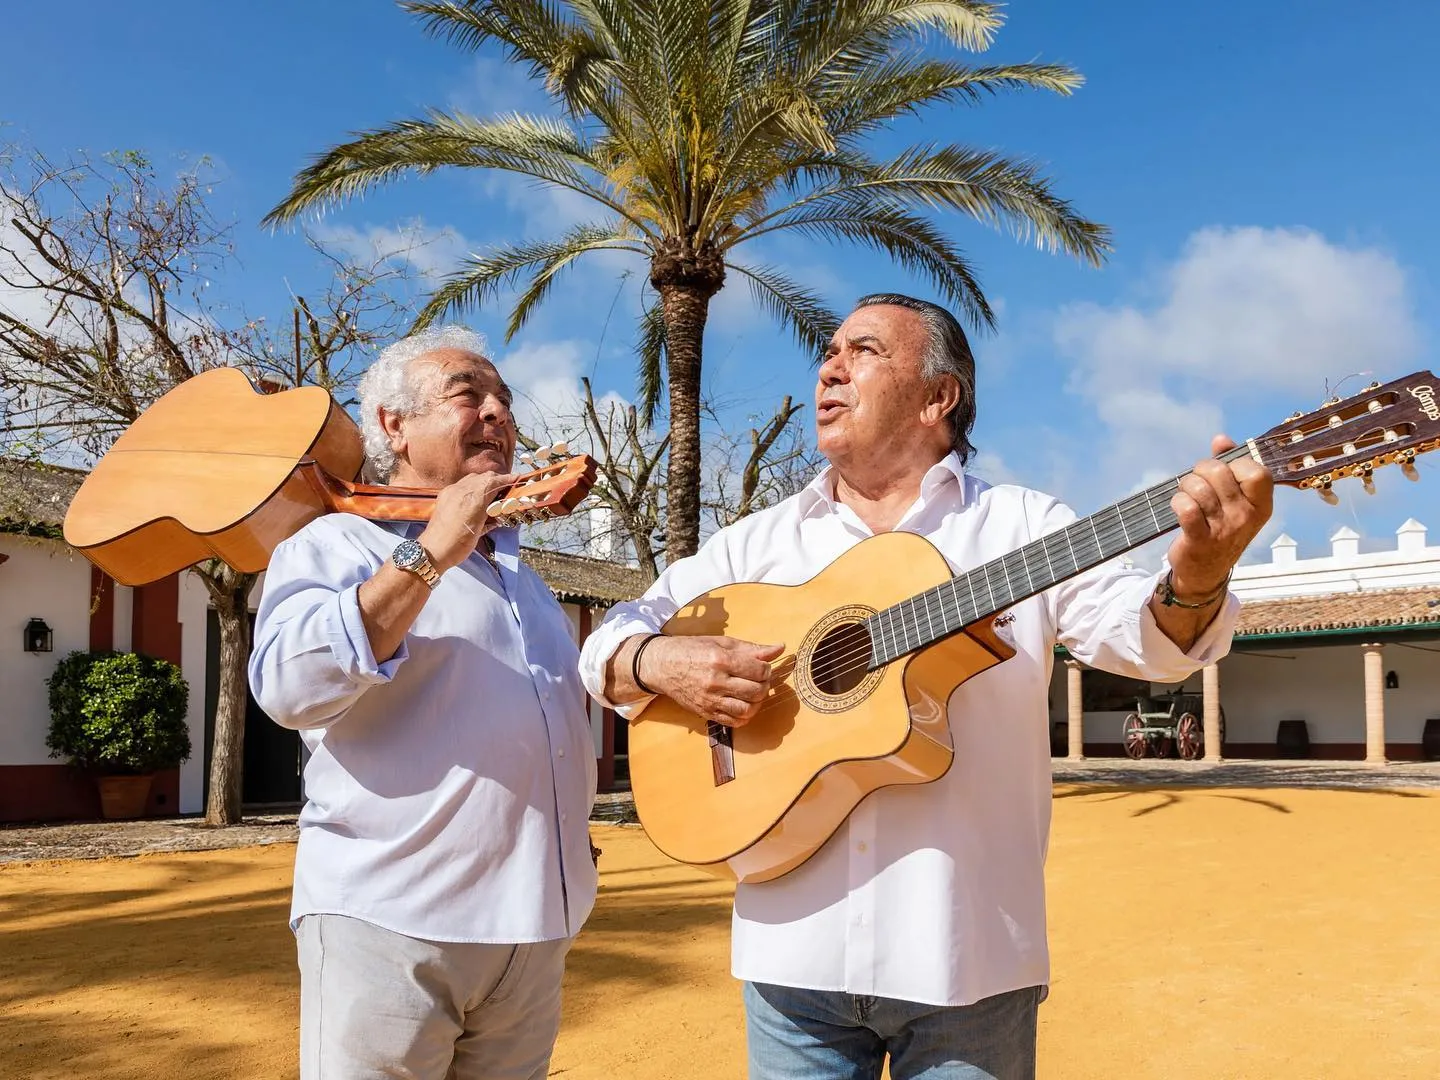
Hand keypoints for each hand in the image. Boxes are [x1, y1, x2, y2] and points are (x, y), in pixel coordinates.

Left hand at [417, 471, 518, 571]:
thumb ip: (492, 516)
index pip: (494, 481)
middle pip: (485, 476)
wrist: (433, 550)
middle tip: (508, 487)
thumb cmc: (459, 545)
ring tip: (494, 491)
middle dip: (498, 480)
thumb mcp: (481, 530)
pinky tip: (477, 496)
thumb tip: (501, 510)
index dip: (507, 479)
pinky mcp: (445, 493)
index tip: (518, 479)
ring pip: (474, 477)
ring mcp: (452, 490)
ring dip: (486, 481)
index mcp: (474, 500)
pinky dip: (474, 485)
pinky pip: (463, 483)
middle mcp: (463, 491)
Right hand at [640, 635, 783, 726]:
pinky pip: (733, 722)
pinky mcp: (706, 712)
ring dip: (757, 703)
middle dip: (764, 685)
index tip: (762, 667)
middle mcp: (716, 682)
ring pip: (747, 710)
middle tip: (760, 679)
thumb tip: (779, 648)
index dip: (767, 669)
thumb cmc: (691, 650)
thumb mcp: (721, 643)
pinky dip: (744, 716)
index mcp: (721, 660)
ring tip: (753, 692)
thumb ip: (751, 648)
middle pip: (756, 691)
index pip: (759, 670)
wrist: (662, 666)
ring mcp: (710, 700)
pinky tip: (743, 704)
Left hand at [1165, 435, 1273, 597]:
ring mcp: (1224, 529)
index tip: (1225, 473)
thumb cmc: (1220, 528)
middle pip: (1219, 472)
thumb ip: (1231, 466)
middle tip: (1197, 482)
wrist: (1205, 572)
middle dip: (1201, 470)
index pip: (1256, 471)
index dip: (1235, 464)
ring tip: (1187, 495)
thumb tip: (1221, 440)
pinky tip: (1178, 506)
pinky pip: (1186, 507)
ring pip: (1199, 487)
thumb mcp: (1234, 500)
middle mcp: (1246, 517)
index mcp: (1261, 505)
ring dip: (1186, 486)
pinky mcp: (1200, 539)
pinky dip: (1177, 502)